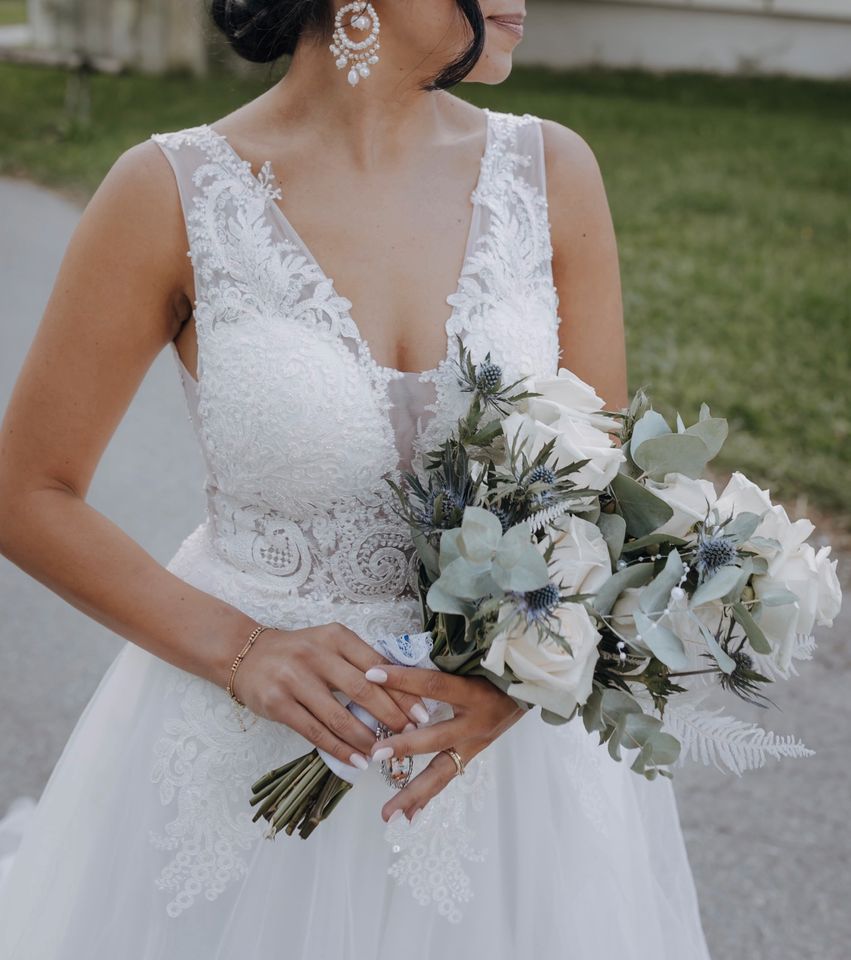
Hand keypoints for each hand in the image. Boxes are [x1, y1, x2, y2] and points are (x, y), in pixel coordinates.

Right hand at [233, 622, 430, 772]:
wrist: (246, 654)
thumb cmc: (297, 652)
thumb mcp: (329, 645)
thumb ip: (359, 662)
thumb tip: (402, 692)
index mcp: (336, 637)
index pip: (378, 665)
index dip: (403, 691)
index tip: (423, 712)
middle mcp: (316, 654)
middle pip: (363, 690)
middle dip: (392, 716)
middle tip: (412, 735)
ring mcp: (295, 679)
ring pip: (340, 716)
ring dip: (367, 738)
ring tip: (386, 753)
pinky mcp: (278, 704)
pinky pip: (316, 732)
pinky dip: (341, 749)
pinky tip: (358, 760)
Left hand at [363, 665, 525, 823]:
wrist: (528, 687)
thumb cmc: (495, 668)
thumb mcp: (475, 661)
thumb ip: (442, 663)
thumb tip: (400, 658)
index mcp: (474, 692)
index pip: (434, 684)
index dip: (403, 678)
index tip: (372, 674)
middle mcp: (474, 722)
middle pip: (436, 737)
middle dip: (405, 746)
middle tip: (375, 754)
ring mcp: (474, 744)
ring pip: (441, 772)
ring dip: (413, 794)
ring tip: (388, 814)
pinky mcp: (471, 755)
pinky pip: (447, 778)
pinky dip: (427, 798)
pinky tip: (407, 817)